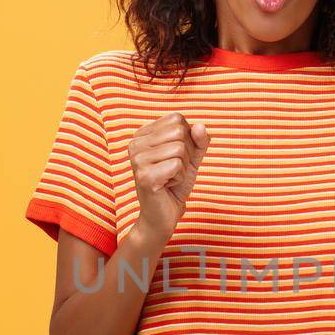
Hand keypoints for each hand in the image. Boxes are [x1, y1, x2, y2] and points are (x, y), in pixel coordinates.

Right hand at [128, 112, 210, 245]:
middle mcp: (135, 143)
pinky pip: (177, 165)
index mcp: (142, 134)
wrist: (164, 215)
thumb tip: (200, 126)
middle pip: (179, 131)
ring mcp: (137, 159)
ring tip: (170, 178)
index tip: (175, 157)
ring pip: (179, 148)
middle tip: (174, 170)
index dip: (187, 138)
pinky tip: (168, 186)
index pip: (176, 118)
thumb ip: (199, 139)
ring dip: (183, 167)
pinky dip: (180, 177)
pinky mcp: (144, 175)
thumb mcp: (192, 157)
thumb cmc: (175, 184)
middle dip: (187, 153)